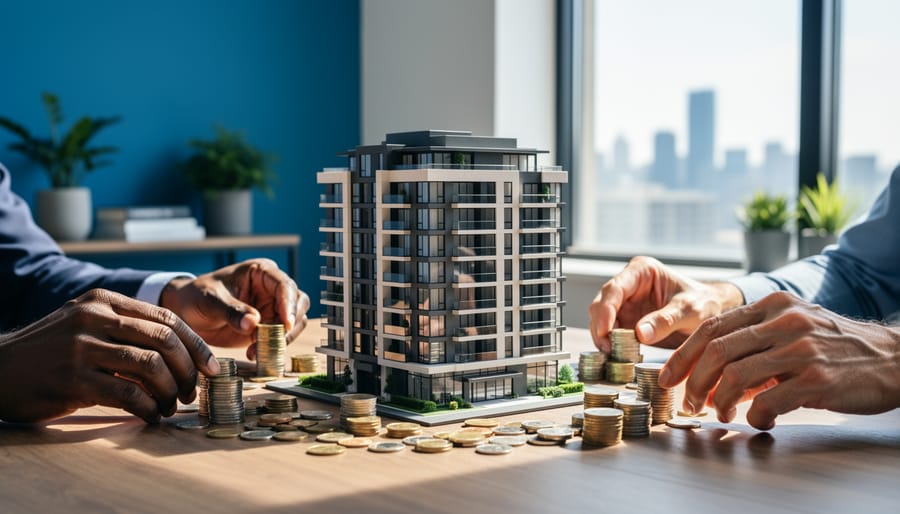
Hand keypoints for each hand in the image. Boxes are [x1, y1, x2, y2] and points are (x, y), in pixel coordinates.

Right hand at [0, 289, 218, 422]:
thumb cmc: (51, 353)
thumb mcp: (86, 326)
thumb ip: (127, 329)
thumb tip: (182, 354)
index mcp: (104, 302)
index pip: (166, 317)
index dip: (195, 345)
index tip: (211, 368)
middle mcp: (94, 318)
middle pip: (164, 340)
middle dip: (187, 370)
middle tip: (192, 393)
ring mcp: (82, 347)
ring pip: (150, 366)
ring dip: (170, 392)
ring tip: (171, 407)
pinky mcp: (72, 379)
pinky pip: (128, 394)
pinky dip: (148, 409)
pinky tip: (150, 417)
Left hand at [159, 258, 309, 358]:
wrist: (186, 314)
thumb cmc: (196, 297)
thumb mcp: (211, 301)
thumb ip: (232, 311)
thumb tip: (254, 323)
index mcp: (260, 272)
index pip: (285, 285)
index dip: (289, 304)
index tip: (286, 324)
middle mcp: (271, 288)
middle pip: (297, 303)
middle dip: (289, 323)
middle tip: (274, 340)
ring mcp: (271, 307)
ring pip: (294, 322)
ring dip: (282, 338)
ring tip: (257, 350)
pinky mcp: (268, 326)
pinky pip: (281, 336)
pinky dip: (273, 347)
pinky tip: (254, 353)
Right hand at [588, 256, 743, 352]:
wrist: (712, 312)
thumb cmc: (704, 303)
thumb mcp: (690, 311)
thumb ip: (666, 320)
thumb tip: (640, 334)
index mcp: (641, 271)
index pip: (615, 288)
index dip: (605, 310)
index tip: (605, 331)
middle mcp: (628, 284)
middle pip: (602, 304)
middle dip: (601, 326)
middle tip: (607, 349)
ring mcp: (625, 303)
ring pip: (601, 319)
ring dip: (603, 337)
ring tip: (612, 355)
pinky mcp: (627, 320)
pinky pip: (611, 332)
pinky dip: (611, 344)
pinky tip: (617, 356)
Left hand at [659, 292, 899, 429]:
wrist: (895, 359)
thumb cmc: (837, 348)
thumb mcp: (794, 330)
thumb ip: (754, 344)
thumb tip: (713, 375)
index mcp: (772, 306)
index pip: (711, 327)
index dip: (682, 355)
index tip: (668, 378)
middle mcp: (784, 322)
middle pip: (715, 350)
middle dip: (693, 381)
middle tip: (689, 403)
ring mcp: (801, 349)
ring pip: (735, 376)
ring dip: (719, 402)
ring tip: (721, 414)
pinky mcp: (817, 379)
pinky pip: (768, 402)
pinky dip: (755, 416)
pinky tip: (760, 421)